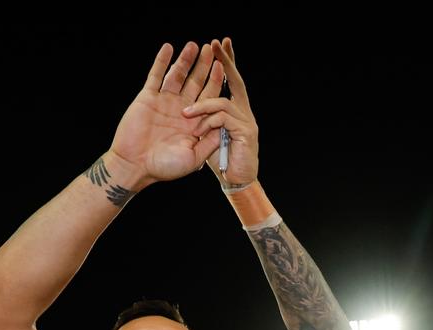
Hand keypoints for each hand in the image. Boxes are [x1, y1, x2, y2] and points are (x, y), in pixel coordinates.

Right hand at [108, 41, 226, 186]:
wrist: (135, 166)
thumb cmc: (164, 167)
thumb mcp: (194, 157)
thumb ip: (210, 141)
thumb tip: (226, 125)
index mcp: (194, 121)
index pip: (209, 96)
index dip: (216, 81)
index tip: (223, 67)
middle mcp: (180, 108)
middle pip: (196, 81)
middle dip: (204, 65)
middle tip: (213, 48)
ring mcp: (164, 101)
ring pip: (177, 75)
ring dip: (186, 60)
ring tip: (194, 45)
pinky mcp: (147, 97)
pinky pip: (155, 75)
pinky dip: (161, 61)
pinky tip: (168, 48)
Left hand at [182, 38, 258, 186]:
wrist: (236, 182)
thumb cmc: (220, 161)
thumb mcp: (208, 134)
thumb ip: (204, 118)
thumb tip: (188, 102)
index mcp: (234, 109)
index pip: (230, 80)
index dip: (226, 61)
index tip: (219, 43)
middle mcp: (243, 111)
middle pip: (235, 80)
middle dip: (224, 60)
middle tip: (215, 43)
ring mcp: (246, 120)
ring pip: (222, 102)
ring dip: (201, 105)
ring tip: (185, 113)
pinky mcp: (246, 132)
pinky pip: (223, 118)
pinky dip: (207, 121)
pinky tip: (197, 129)